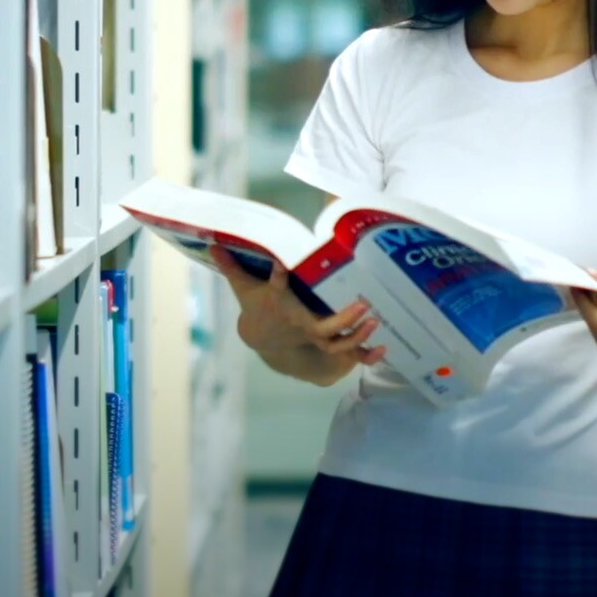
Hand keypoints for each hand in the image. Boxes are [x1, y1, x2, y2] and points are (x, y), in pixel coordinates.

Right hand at [207, 245, 387, 367]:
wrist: (261, 339)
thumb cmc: (257, 306)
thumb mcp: (243, 287)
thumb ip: (232, 265)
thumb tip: (212, 242)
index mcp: (280, 303)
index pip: (278, 288)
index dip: (278, 277)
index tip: (281, 265)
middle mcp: (300, 322)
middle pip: (323, 327)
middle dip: (344, 318)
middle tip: (363, 305)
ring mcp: (313, 336)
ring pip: (338, 343)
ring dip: (358, 335)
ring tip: (375, 320)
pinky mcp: (323, 342)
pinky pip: (347, 353)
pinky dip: (365, 354)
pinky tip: (385, 350)